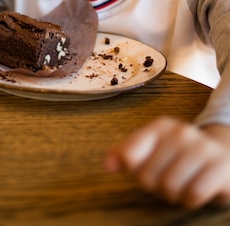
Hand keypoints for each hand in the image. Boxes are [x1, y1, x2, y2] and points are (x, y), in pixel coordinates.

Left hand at [105, 116, 229, 208]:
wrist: (223, 155)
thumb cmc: (180, 156)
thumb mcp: (153, 149)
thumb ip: (127, 154)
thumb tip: (108, 165)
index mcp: (160, 126)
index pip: (129, 154)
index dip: (133, 170)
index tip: (141, 170)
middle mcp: (180, 132)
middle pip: (148, 176)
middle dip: (156, 186)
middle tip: (168, 180)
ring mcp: (202, 147)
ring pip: (170, 186)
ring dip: (174, 195)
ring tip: (182, 185)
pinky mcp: (220, 166)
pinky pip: (193, 194)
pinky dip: (191, 200)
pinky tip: (197, 189)